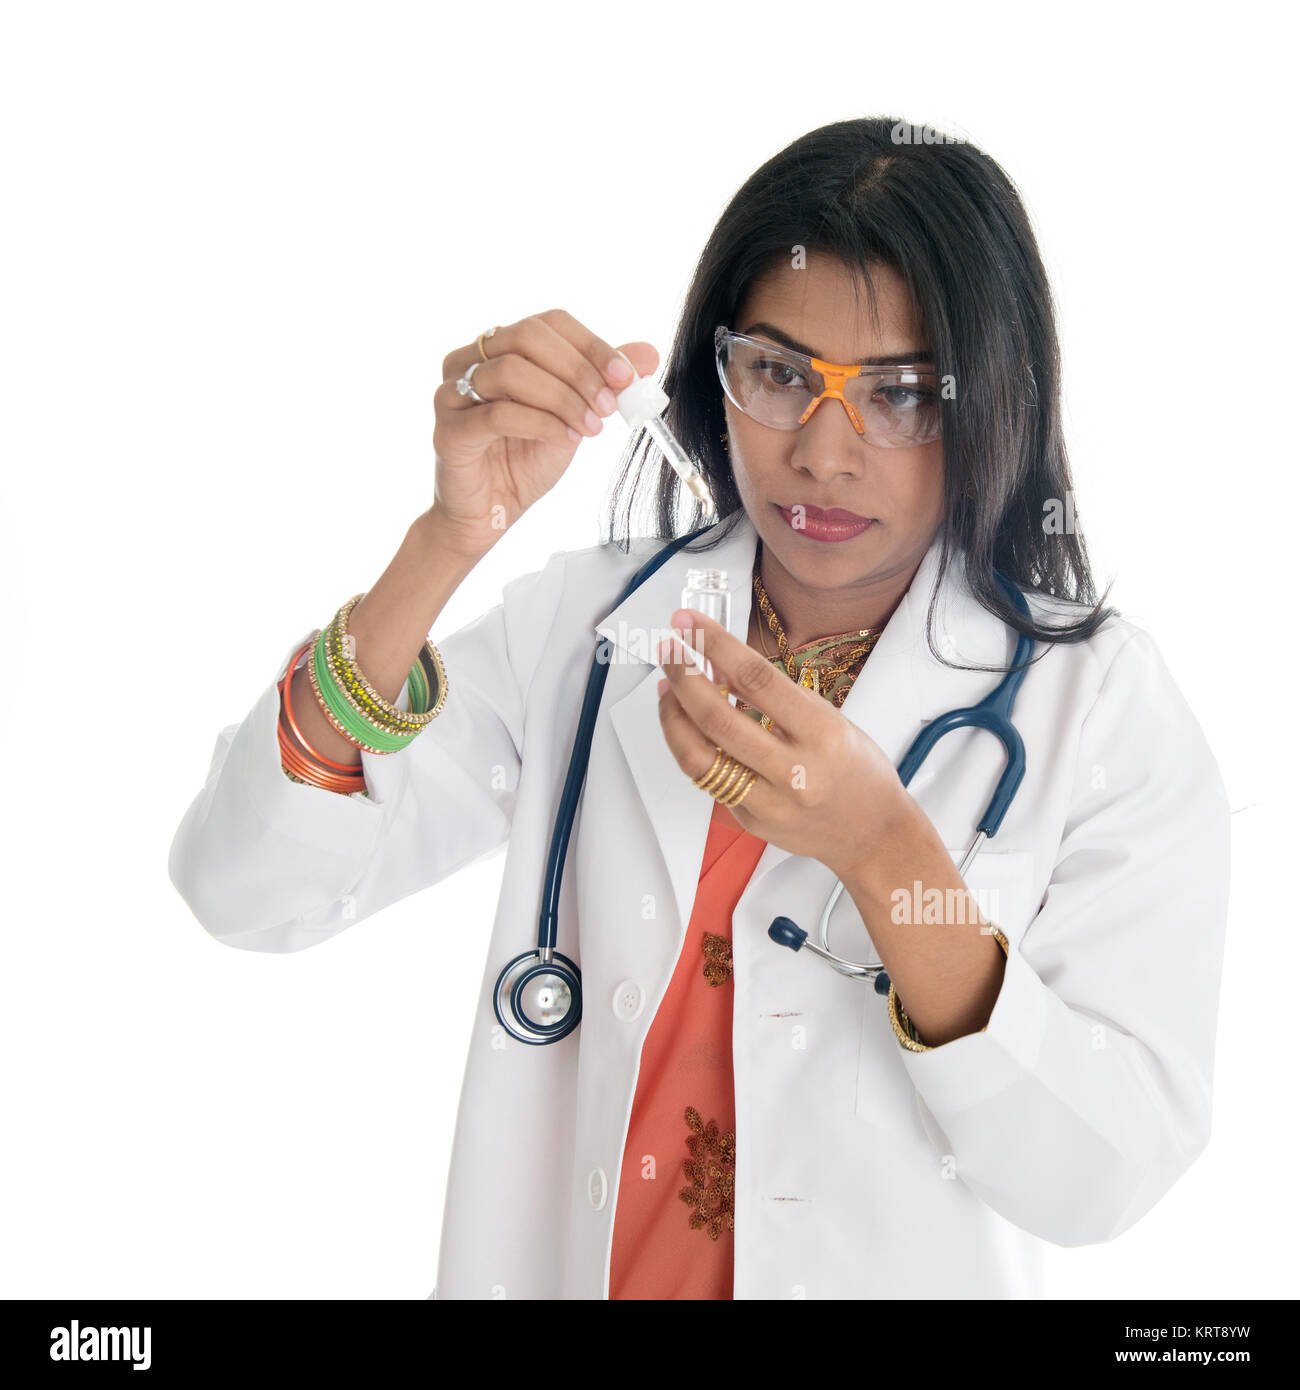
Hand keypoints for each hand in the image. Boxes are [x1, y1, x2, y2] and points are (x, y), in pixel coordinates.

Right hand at [430, 310, 657, 559]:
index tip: (626, 376)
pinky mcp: (448, 429)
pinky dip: (541, 424)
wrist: (489, 513)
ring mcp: (452, 392)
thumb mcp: (574, 415)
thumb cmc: (525, 460)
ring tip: (589, 429)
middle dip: (578, 370)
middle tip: (609, 405)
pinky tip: (564, 439)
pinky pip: (498, 414)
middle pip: (528, 336)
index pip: (550, 323)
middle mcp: (469, 360)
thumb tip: (649, 353)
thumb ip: (603, 382)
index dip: (592, 345)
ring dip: (562, 399)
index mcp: (501, 347)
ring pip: (512, 371)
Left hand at [656, 608, 910, 880]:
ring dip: (673, 715)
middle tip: (669, 650)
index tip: (689, 623)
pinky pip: (708, 779)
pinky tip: (685, 724)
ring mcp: (769, 801)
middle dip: (683, 676)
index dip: (715, 645)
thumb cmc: (856, 770)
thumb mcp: (831, 721)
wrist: (872, 833)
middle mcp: (794, 770)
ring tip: (668, 688)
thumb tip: (720, 665)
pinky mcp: (750, 821)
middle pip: (716, 717)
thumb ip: (776, 699)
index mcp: (822, 733)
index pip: (755, 678)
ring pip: (697, 756)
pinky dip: (690, 745)